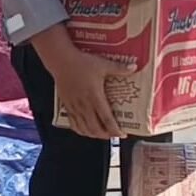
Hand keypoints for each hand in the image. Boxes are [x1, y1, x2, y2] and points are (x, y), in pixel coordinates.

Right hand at [32, 25, 133, 139]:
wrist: (61, 60)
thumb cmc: (81, 63)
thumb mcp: (103, 64)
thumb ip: (119, 68)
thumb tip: (134, 67)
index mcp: (95, 97)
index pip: (107, 120)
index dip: (115, 130)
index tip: (122, 134)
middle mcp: (84, 105)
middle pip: (95, 129)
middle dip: (106, 135)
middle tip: (114, 134)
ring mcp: (74, 107)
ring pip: (84, 129)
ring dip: (94, 135)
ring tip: (102, 134)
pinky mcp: (67, 106)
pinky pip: (73, 124)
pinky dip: (81, 130)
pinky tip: (86, 130)